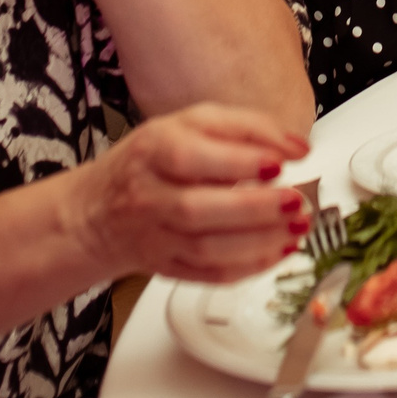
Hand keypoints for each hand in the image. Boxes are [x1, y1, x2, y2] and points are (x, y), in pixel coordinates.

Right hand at [64, 103, 308, 284]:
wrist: (99, 209)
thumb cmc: (153, 159)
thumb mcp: (193, 123)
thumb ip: (246, 128)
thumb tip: (297, 147)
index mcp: (154, 150)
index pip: (191, 157)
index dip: (239, 162)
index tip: (280, 163)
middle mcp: (149, 196)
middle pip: (198, 209)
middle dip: (255, 208)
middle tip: (295, 200)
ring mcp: (156, 237)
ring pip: (207, 248)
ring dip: (260, 240)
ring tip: (297, 225)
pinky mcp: (166, 267)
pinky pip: (209, 274)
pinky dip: (249, 266)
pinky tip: (279, 250)